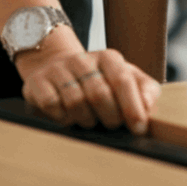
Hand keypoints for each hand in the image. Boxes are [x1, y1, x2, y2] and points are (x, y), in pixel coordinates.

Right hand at [16, 30, 160, 134]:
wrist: (55, 64)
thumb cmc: (98, 78)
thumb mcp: (124, 77)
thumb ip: (144, 89)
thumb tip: (148, 105)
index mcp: (109, 58)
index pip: (123, 80)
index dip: (132, 106)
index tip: (138, 127)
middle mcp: (84, 59)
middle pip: (99, 93)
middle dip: (110, 116)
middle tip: (112, 126)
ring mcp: (59, 69)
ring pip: (75, 101)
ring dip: (86, 119)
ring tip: (90, 120)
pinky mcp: (38, 82)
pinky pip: (52, 105)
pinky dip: (62, 117)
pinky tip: (67, 117)